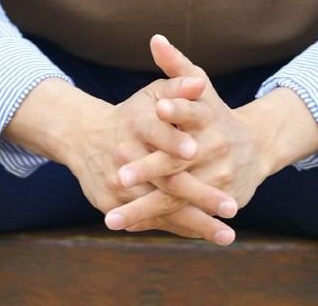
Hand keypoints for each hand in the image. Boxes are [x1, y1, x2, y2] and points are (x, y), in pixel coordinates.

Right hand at [2, 70, 236, 243]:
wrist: (87, 138)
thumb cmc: (135, 114)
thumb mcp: (153, 94)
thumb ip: (178, 85)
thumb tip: (199, 84)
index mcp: (135, 123)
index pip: (156, 133)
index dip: (174, 141)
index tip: (197, 150)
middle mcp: (123, 155)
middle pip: (164, 179)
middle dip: (199, 194)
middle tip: (230, 206)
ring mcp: (116, 185)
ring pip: (161, 206)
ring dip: (195, 221)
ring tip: (227, 233)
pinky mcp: (112, 205)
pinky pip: (151, 220)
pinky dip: (179, 228)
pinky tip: (206, 234)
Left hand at [105, 35, 317, 235]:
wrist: (254, 149)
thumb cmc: (214, 114)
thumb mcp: (199, 87)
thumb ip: (176, 67)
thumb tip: (155, 39)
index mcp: (209, 117)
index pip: (193, 112)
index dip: (177, 109)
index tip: (158, 107)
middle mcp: (215, 148)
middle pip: (179, 161)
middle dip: (149, 168)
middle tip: (119, 175)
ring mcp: (218, 179)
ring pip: (177, 195)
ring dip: (144, 208)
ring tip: (112, 217)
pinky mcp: (218, 203)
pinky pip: (184, 215)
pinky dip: (157, 221)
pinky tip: (129, 225)